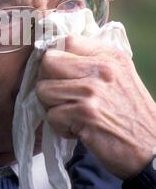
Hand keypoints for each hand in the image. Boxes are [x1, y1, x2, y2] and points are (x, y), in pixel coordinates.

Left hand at [36, 35, 155, 179]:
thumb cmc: (130, 112)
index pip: (66, 40)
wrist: (150, 147)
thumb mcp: (119, 74)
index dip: (56, 57)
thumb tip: (57, 52)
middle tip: (61, 96)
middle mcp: (101, 69)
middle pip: (48, 62)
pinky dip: (60, 127)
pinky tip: (77, 128)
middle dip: (48, 81)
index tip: (58, 72)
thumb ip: (92, 60)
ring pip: (44, 89)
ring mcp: (92, 91)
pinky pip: (51, 115)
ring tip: (70, 113)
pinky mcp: (84, 114)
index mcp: (109, 55)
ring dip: (52, 106)